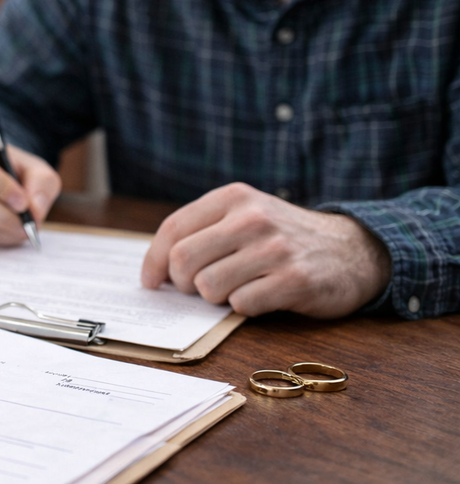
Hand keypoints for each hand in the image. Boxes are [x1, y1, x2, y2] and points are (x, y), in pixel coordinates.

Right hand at [0, 132, 60, 244]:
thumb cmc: (8, 170)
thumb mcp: (32, 166)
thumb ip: (42, 183)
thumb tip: (35, 210)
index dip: (2, 190)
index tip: (23, 202)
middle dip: (7, 218)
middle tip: (28, 224)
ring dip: (3, 232)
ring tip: (20, 228)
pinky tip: (3, 230)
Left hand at [140, 182, 391, 317]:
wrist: (353, 249)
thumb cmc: (283, 237)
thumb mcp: (245, 216)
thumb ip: (204, 231)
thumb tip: (158, 269)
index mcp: (233, 198)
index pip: (174, 229)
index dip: (155, 260)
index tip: (152, 282)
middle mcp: (252, 218)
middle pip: (184, 260)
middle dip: (183, 284)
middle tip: (198, 289)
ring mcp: (274, 248)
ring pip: (209, 286)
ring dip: (215, 298)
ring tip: (236, 289)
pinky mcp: (294, 280)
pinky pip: (242, 304)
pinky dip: (244, 308)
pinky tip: (261, 297)